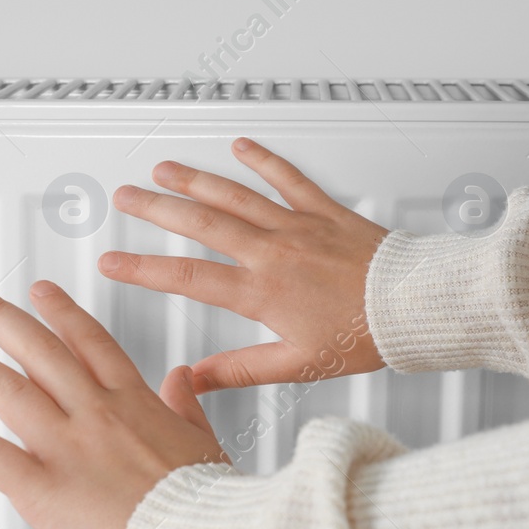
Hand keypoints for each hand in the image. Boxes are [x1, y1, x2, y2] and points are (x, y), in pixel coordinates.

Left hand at [0, 278, 228, 528]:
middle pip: (36, 350)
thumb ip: (185, 406)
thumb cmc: (211, 509)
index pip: (90, 343)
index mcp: (137, 403)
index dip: (60, 313)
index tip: (40, 291)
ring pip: (4, 388)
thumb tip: (181, 376)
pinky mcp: (40, 485)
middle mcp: (96, 413)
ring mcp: (65, 445)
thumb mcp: (206, 444)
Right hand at [104, 137, 389, 392]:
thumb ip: (241, 370)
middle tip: (124, 197)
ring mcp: (297, 226)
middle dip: (156, 209)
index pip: (188, 279)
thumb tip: (197, 381)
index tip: (113, 262)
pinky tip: (241, 147)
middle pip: (201, 224)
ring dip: (195, 180)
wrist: (414, 305)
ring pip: (235, 195)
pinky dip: (263, 160)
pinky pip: (288, 178)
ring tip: (163, 169)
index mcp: (262, 293)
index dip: (143, 269)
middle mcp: (273, 252)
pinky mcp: (325, 211)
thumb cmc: (365, 336)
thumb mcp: (298, 365)